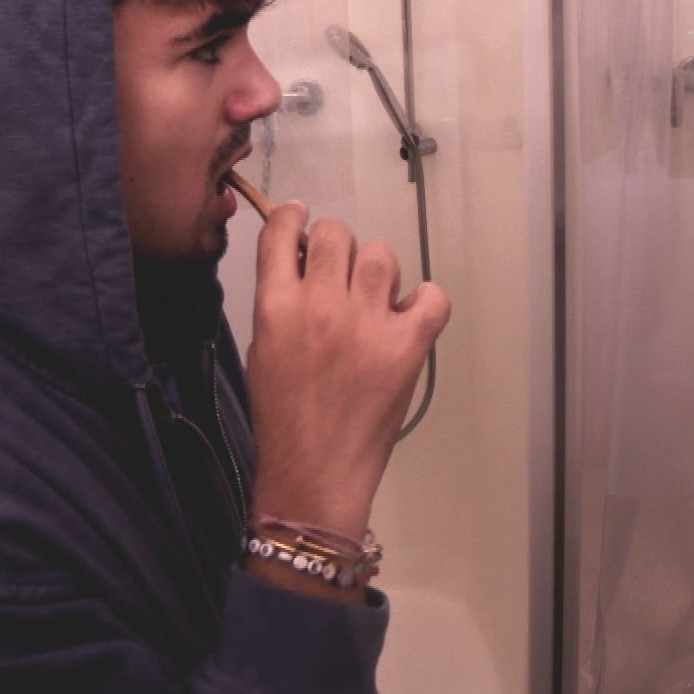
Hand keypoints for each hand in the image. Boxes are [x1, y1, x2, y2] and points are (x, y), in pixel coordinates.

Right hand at [244, 204, 450, 543]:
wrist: (314, 474)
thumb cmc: (284, 419)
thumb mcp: (262, 350)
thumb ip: (279, 303)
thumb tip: (300, 266)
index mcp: (276, 307)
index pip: (283, 232)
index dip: (293, 219)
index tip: (300, 221)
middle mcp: (321, 306)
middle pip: (336, 234)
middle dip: (336, 247)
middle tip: (339, 274)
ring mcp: (367, 325)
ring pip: (381, 255)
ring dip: (376, 273)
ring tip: (372, 303)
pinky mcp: (406, 346)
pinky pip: (432, 296)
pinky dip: (425, 302)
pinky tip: (408, 318)